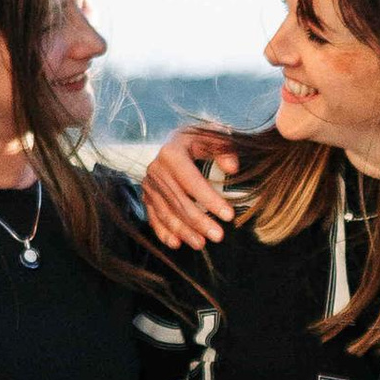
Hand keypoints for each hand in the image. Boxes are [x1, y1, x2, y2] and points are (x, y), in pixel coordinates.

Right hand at [141, 123, 240, 250]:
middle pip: (179, 201)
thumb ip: (224, 148)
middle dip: (199, 221)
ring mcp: (149, 185)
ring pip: (166, 213)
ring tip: (201, 244)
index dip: (210, 200)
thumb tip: (232, 168)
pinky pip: (154, 217)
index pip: (192, 181)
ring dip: (184, 231)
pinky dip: (164, 232)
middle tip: (218, 236)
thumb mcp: (212, 136)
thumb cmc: (197, 140)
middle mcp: (156, 169)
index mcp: (172, 153)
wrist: (173, 141)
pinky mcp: (147, 196)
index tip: (229, 216)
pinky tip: (177, 243)